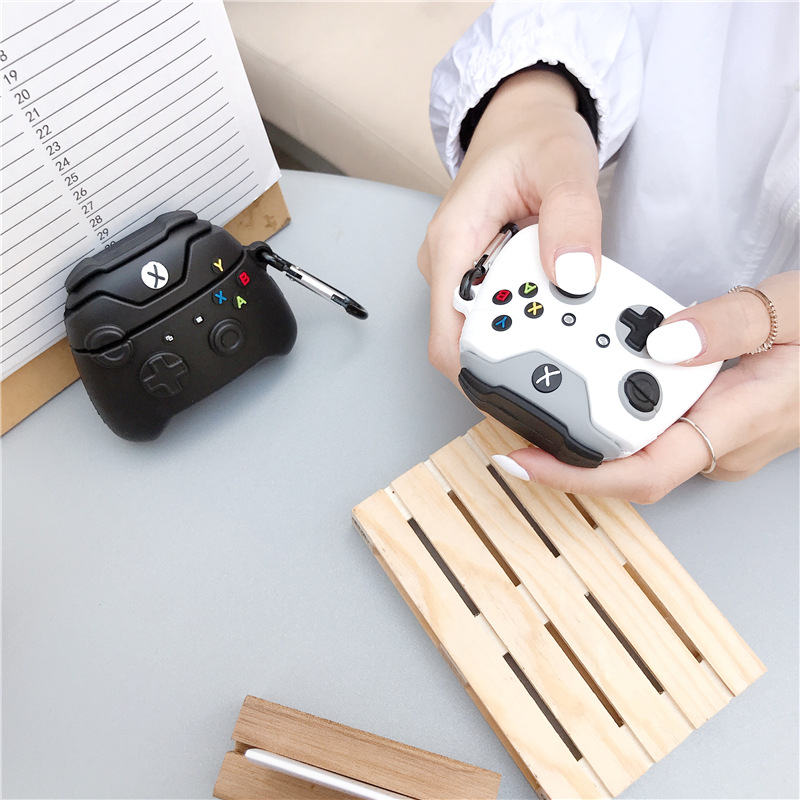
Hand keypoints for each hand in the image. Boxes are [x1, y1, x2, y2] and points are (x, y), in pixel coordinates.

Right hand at [417, 69, 600, 383]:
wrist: (522, 120)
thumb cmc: (533, 136)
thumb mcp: (564, 164)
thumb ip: (572, 218)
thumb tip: (572, 277)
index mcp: (452, 242)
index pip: (447, 336)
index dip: (482, 369)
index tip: (530, 374)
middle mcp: (446, 263)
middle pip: (465, 341)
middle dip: (514, 354)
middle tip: (567, 342)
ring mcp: (459, 271)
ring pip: (481, 331)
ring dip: (524, 336)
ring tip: (567, 316)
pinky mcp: (477, 273)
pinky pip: (496, 312)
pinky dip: (527, 318)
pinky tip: (557, 302)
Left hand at [493, 271, 799, 502]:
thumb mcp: (790, 310)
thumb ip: (730, 324)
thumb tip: (664, 341)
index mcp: (738, 423)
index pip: (645, 472)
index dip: (577, 475)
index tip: (523, 459)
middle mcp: (718, 445)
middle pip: (625, 463)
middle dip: (564, 447)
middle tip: (511, 410)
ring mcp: (713, 439)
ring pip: (635, 444)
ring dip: (585, 424)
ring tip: (540, 386)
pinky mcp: (707, 424)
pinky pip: (649, 425)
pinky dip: (613, 406)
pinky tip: (590, 378)